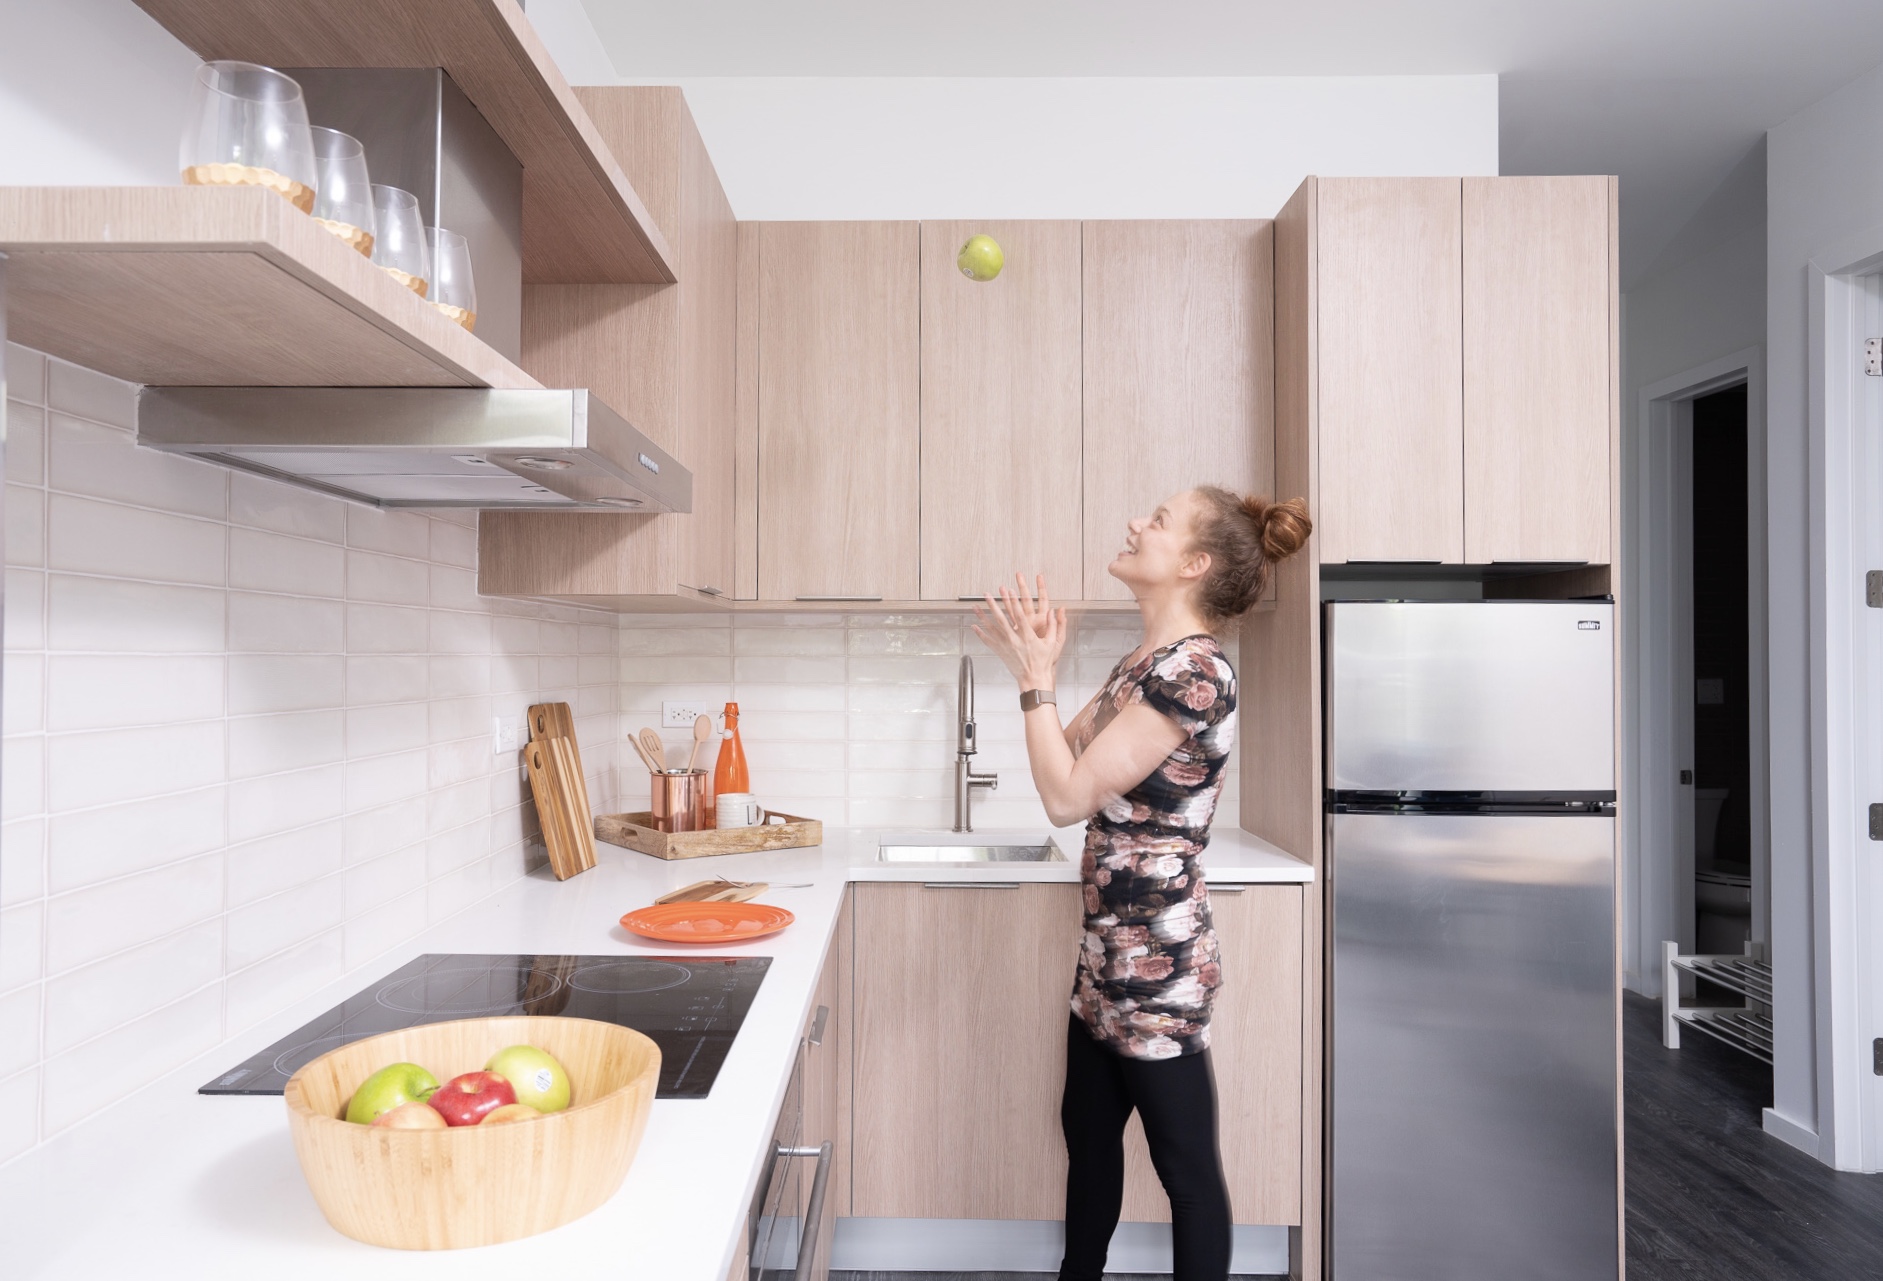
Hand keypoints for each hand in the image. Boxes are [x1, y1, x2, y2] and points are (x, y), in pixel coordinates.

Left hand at [972, 573, 1066, 689]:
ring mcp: (1005, 647)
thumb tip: (1054, 612)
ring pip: (991, 629)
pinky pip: (988, 641)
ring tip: (975, 606)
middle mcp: (1014, 641)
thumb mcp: (1053, 643)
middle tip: (987, 595)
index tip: (1009, 591)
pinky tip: (974, 626)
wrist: (1034, 679)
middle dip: (993, 605)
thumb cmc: (1043, 662)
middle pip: (1001, 619)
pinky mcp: (1000, 652)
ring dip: (983, 616)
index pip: (1019, 615)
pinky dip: (980, 633)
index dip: (1014, 602)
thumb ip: (1054, 626)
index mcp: (1028, 637)